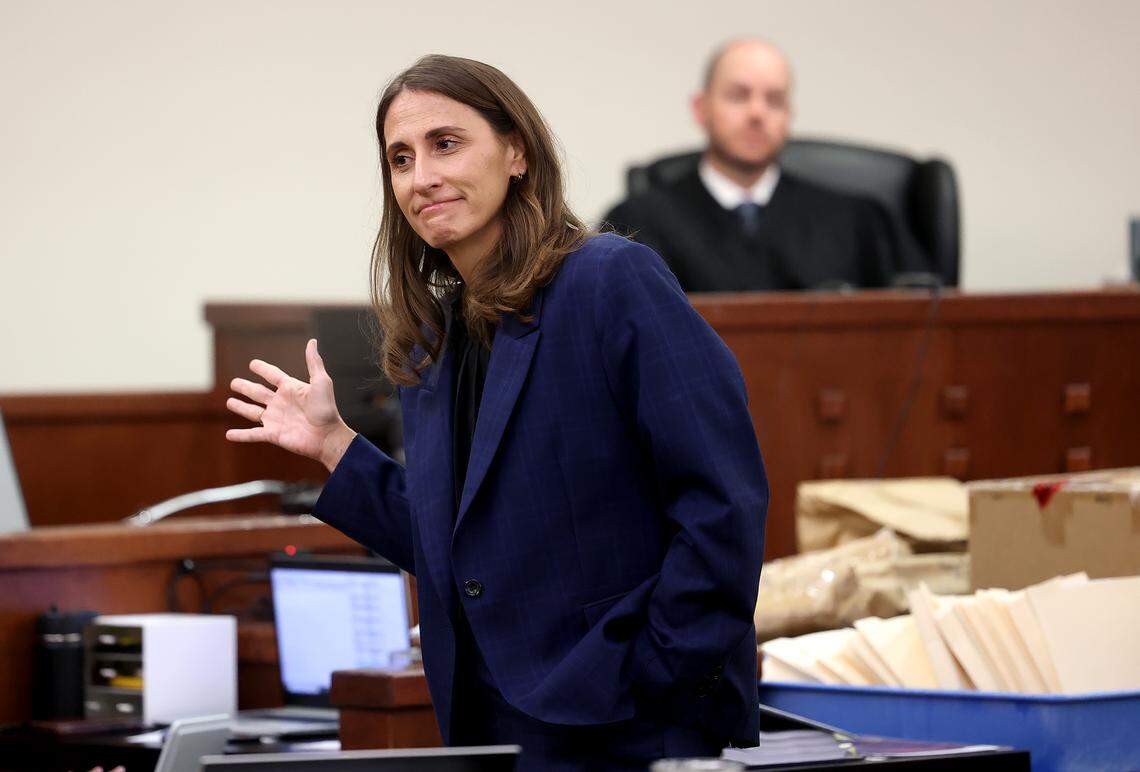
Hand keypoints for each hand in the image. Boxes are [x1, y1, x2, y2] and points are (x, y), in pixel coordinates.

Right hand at [226, 338, 356, 471]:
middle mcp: (281, 403)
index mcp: (290, 389)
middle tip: (233, 382)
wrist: (328, 435)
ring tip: (229, 402)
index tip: (253, 364)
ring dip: (240, 407)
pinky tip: (229, 435)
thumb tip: (312, 341)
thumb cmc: (326, 409)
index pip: (273, 375)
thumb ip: (314, 362)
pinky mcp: (272, 434)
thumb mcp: (321, 382)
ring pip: (252, 412)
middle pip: (258, 393)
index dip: (263, 369)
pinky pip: (252, 434)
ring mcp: (275, 419)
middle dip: (245, 387)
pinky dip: (240, 435)